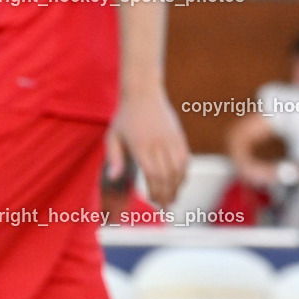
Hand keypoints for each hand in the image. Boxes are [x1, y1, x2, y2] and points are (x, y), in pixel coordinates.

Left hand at [108, 88, 188, 207]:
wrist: (144, 92)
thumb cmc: (125, 116)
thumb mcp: (112, 136)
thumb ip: (114, 158)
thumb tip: (114, 178)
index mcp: (141, 145)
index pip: (153, 174)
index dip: (156, 191)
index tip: (155, 202)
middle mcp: (158, 143)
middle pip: (168, 175)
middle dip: (168, 193)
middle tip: (166, 206)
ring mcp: (171, 138)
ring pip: (180, 167)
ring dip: (178, 185)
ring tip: (174, 197)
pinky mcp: (179, 134)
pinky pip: (186, 157)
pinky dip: (185, 171)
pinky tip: (180, 181)